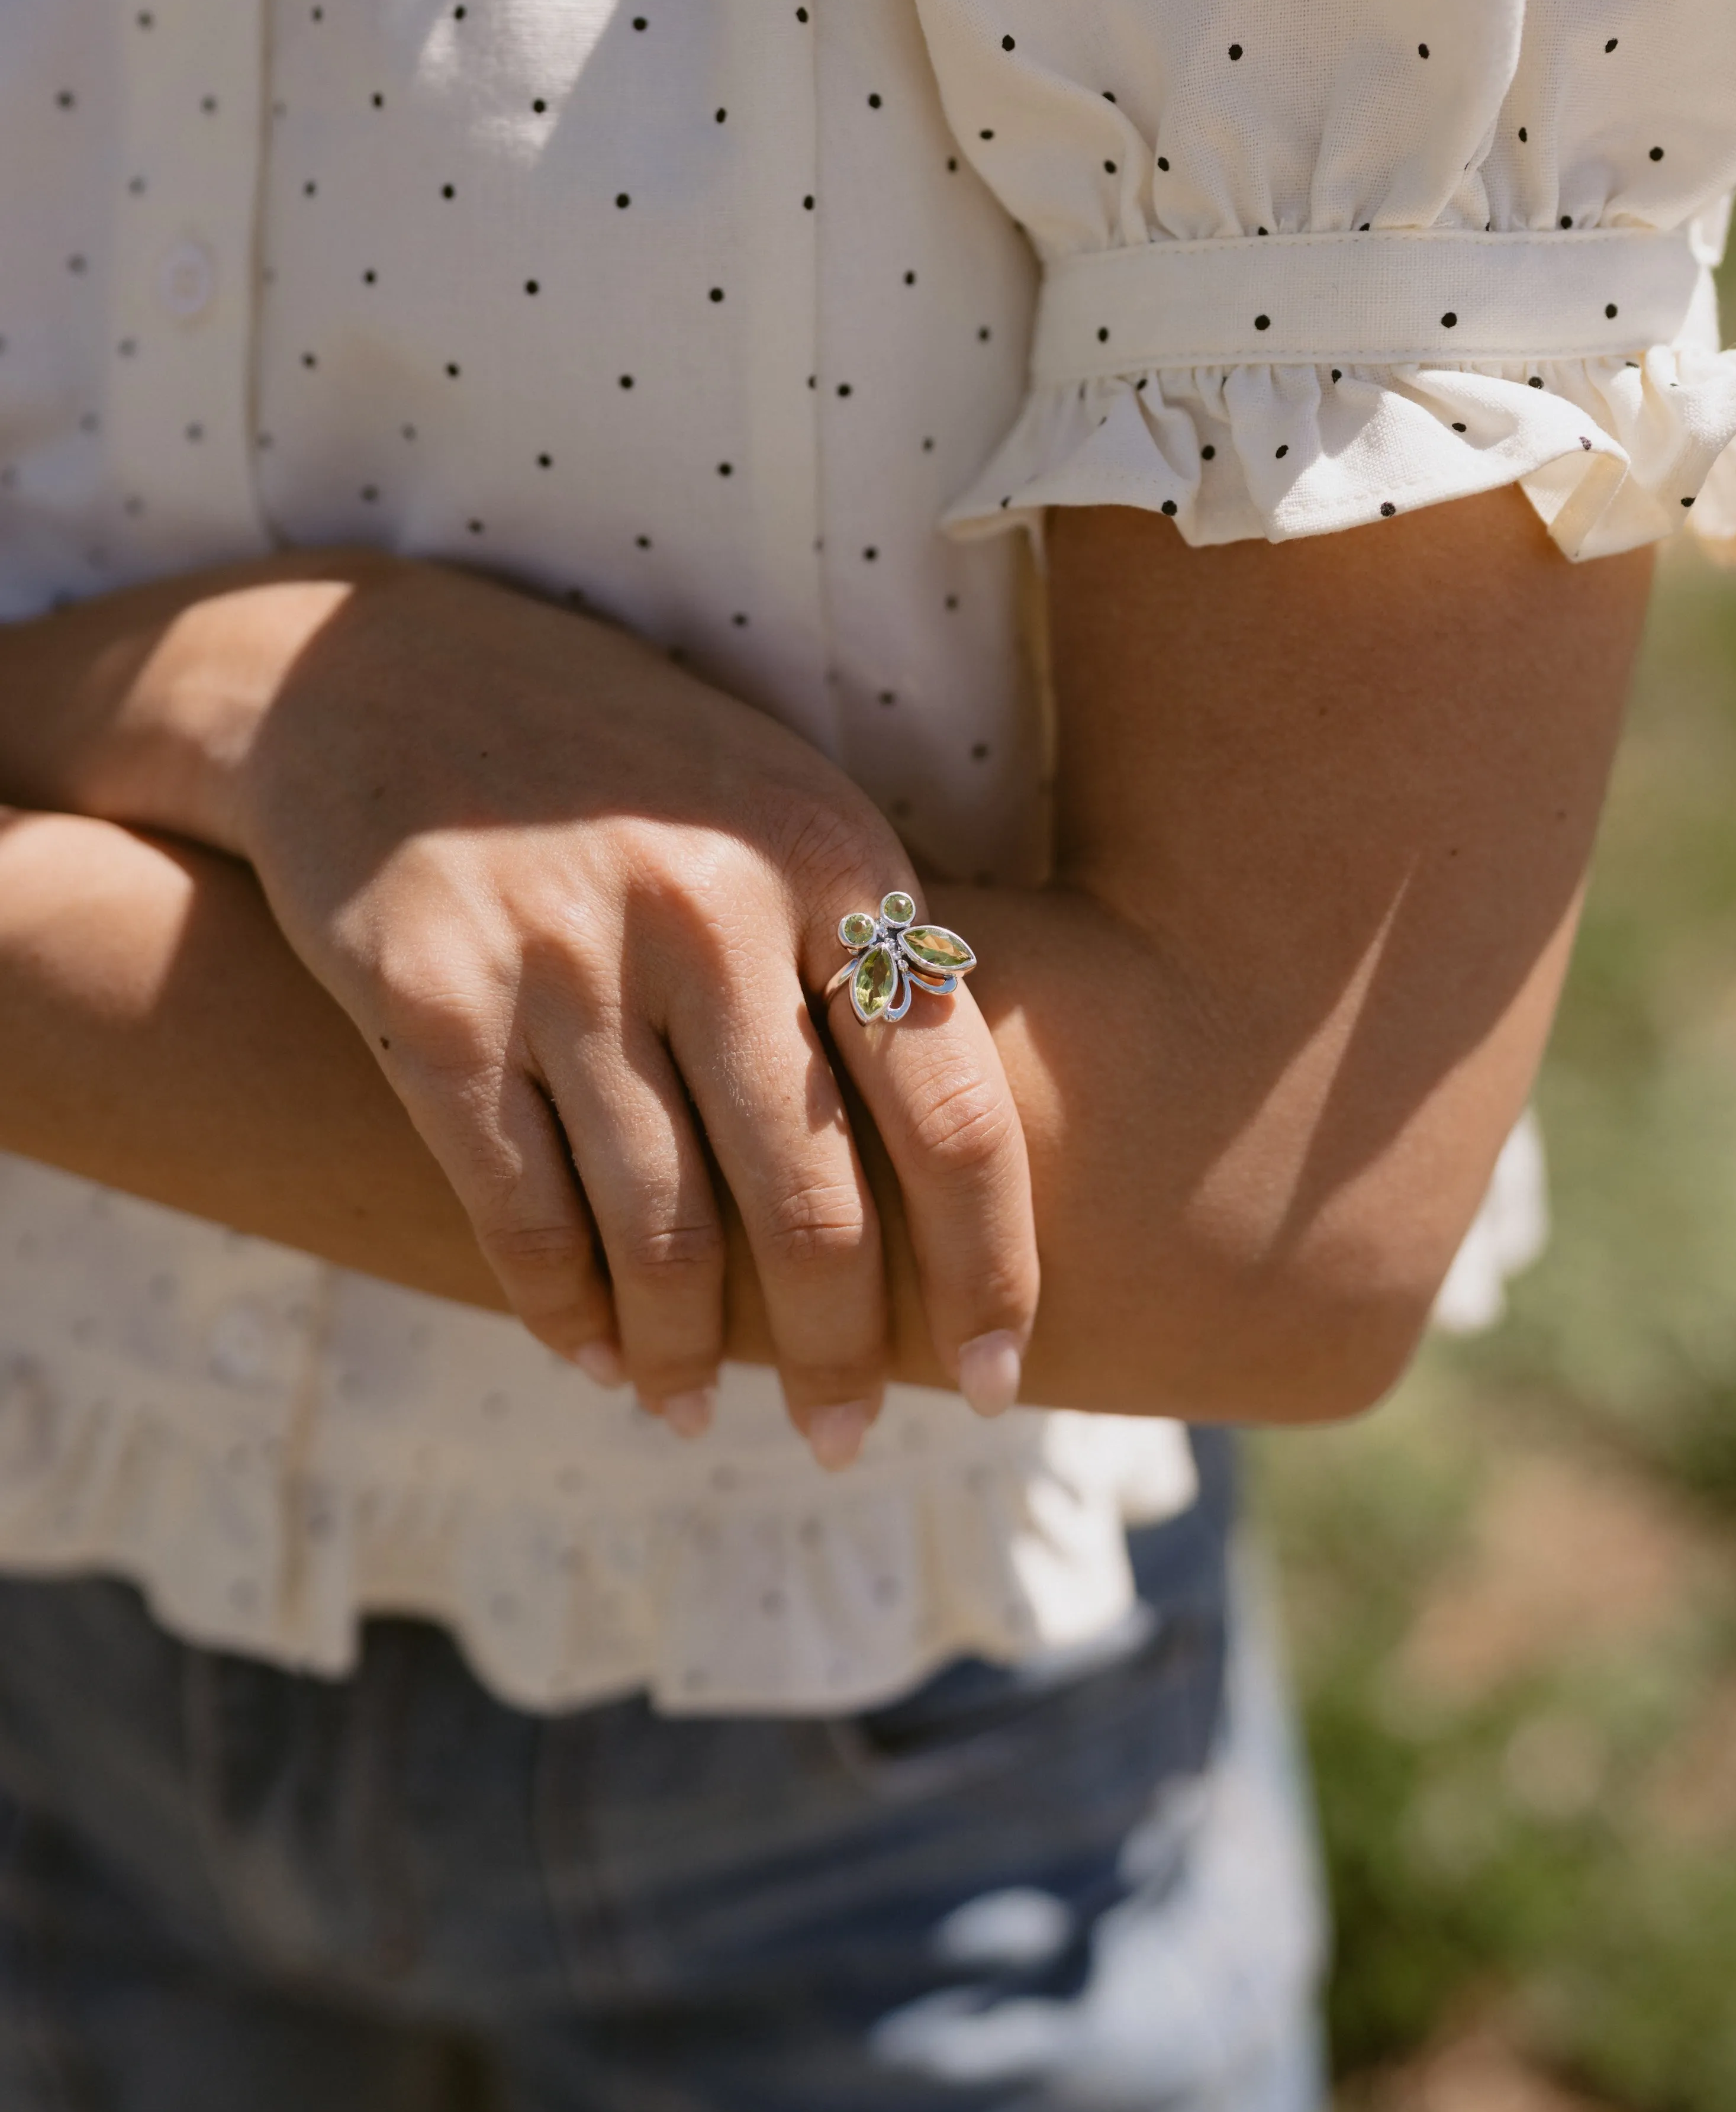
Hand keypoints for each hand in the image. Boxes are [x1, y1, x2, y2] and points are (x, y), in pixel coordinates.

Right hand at [213, 559, 1036, 1461]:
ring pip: (660, 1232)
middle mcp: (706, 905)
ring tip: (693, 1409)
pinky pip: (519, 1211)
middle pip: (810, 1206)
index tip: (993, 1381)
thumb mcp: (773, 804)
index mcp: (829, 852)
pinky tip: (592, 1355)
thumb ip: (863, 957)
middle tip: (840, 1438)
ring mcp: (563, 954)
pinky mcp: (428, 1001)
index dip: (986, 1272)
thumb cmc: (615, 763)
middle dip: (835, 1358)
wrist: (365, 673)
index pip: (950, 1111)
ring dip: (686, 1355)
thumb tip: (958, 1181)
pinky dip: (563, 1310)